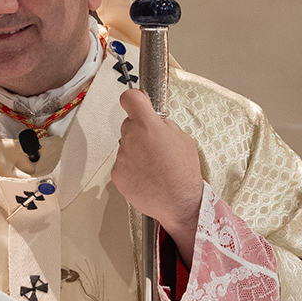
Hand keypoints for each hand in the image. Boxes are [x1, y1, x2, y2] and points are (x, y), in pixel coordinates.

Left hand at [111, 90, 204, 266]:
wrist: (179, 202)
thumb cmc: (184, 172)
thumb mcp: (184, 139)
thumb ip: (165, 125)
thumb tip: (156, 120)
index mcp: (148, 124)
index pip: (130, 98)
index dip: (134, 99)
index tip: (137, 103)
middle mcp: (131, 137)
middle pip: (129, 126)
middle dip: (140, 133)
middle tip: (156, 148)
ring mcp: (122, 156)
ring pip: (127, 147)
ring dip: (137, 153)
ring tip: (154, 168)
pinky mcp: (117, 174)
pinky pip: (123, 165)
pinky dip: (132, 170)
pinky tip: (147, 178)